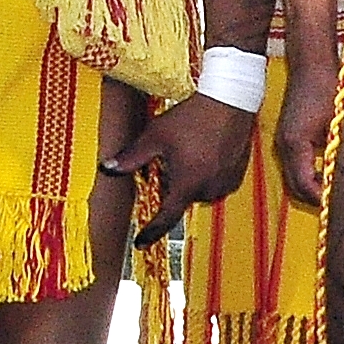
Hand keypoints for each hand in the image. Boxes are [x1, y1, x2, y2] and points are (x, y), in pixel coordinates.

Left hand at [111, 92, 253, 244]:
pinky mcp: (238, 175)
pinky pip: (215, 183)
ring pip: (198, 191)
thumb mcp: (155, 136)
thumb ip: (131, 157)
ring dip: (189, 179)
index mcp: (188, 185)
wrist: (230, 100)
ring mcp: (226, 183)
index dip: (151, 231)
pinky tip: (204, 151)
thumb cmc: (191, 117)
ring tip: (189, 150)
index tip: (140, 243)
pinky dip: (206, 174)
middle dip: (171, 183)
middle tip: (169, 157)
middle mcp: (209, 190)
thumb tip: (106, 169)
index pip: (166, 217)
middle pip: (180, 198)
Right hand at [274, 53, 337, 211]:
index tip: (340, 205)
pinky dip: (307, 174)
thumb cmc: (329, 89)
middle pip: (294, 186)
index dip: (322, 198)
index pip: (304, 185)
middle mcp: (284, 145)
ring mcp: (283, 140)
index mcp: (295, 144)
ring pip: (292, 176)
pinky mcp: (288, 135)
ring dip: (310, 187)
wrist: (312, 64)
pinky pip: (294, 164)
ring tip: (333, 192)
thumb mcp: (339, 124)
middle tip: (338, 205)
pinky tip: (325, 172)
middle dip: (314, 198)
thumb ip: (339, 153)